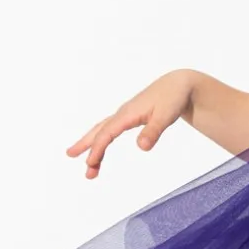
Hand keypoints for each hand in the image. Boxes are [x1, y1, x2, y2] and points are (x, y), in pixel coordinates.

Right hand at [65, 69, 196, 177]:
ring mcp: (126, 115)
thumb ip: (154, 131)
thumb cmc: (173, 98)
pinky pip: (111, 130)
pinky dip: (103, 139)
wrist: (178, 84)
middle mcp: (123, 113)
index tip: (90, 163)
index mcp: (128, 113)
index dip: (97, 148)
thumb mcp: (166, 115)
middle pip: (99, 130)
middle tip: (70, 155)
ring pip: (103, 130)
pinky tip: (101, 149)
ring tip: (87, 164)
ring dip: (93, 145)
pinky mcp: (130, 117)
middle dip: (86, 145)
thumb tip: (142, 147)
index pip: (107, 133)